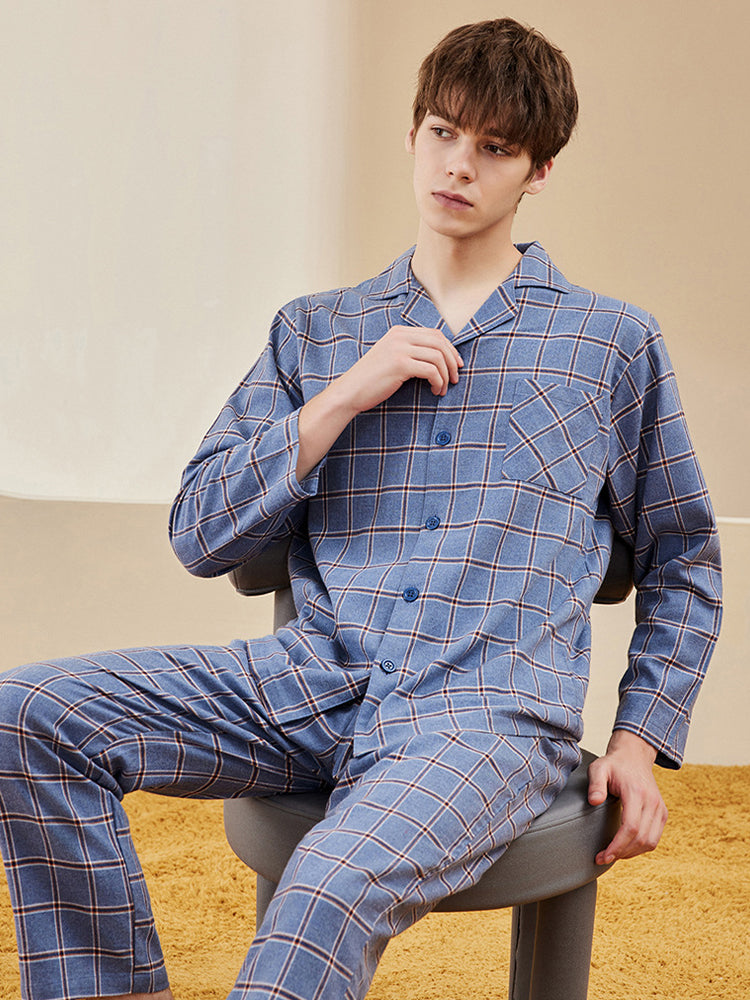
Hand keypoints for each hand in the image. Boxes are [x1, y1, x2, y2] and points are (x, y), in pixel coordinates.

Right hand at [296, 325, 462, 480]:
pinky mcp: (400, 364)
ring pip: (438, 357)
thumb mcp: (391, 358)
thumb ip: (410, 352)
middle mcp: (400, 336)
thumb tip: (439, 357)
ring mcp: (399, 349)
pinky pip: (431, 371)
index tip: (456, 365)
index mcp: (398, 332)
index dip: (450, 349)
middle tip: (456, 378)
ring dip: (446, 375)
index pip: (435, 334)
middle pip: (440, 343)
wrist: (349, 392)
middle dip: (452, 361)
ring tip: (444, 388)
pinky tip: (435, 391)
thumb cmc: (370, 381)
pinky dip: (438, 382)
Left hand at [587, 730, 667, 865]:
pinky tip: (625, 848)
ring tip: (612, 855)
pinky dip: (641, 847)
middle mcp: (652, 802)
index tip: (602, 855)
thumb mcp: (599, 768)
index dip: (617, 846)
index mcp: (636, 792)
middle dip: (621, 853)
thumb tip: (594, 801)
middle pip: (641, 839)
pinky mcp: (662, 813)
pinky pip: (654, 838)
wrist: (634, 756)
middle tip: (602, 858)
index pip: (630, 827)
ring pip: (650, 842)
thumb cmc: (614, 764)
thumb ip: (595, 784)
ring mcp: (659, 808)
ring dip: (631, 853)